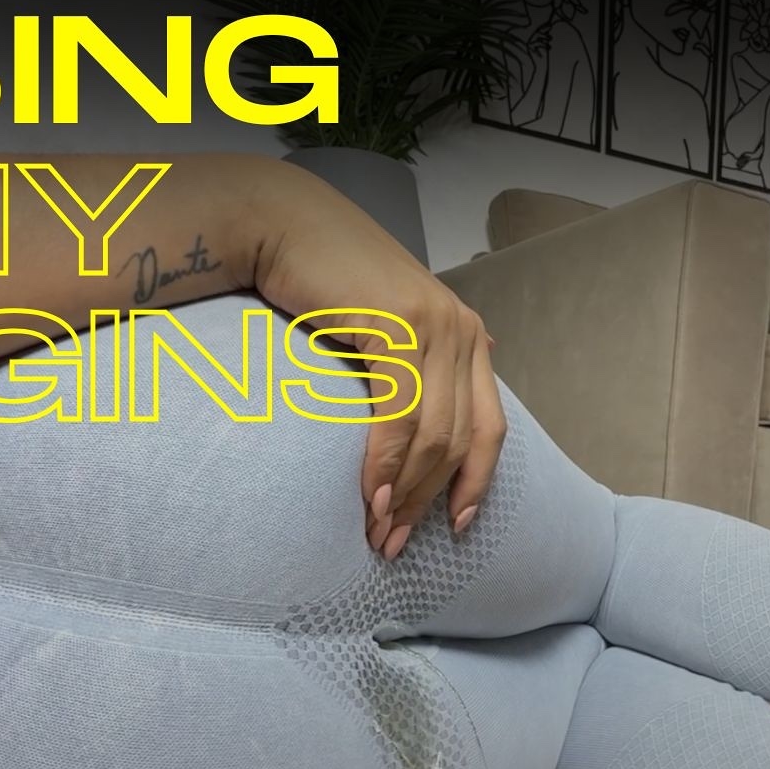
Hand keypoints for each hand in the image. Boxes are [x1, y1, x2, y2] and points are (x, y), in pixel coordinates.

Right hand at [250, 162, 505, 558]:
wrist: (279, 225)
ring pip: (434, 436)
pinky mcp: (400, 327)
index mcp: (465, 336)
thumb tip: (449, 411)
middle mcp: (462, 330)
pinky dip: (384, 464)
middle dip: (428, 501)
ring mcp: (436, 326)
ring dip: (403, 493)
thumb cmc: (319, 281)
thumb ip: (415, 370)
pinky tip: (367, 495)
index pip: (490, 428)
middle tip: (392, 544)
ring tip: (376, 531)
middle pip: (462, 440)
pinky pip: (400, 416)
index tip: (454, 529)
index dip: (475, 484)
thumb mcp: (380, 330)